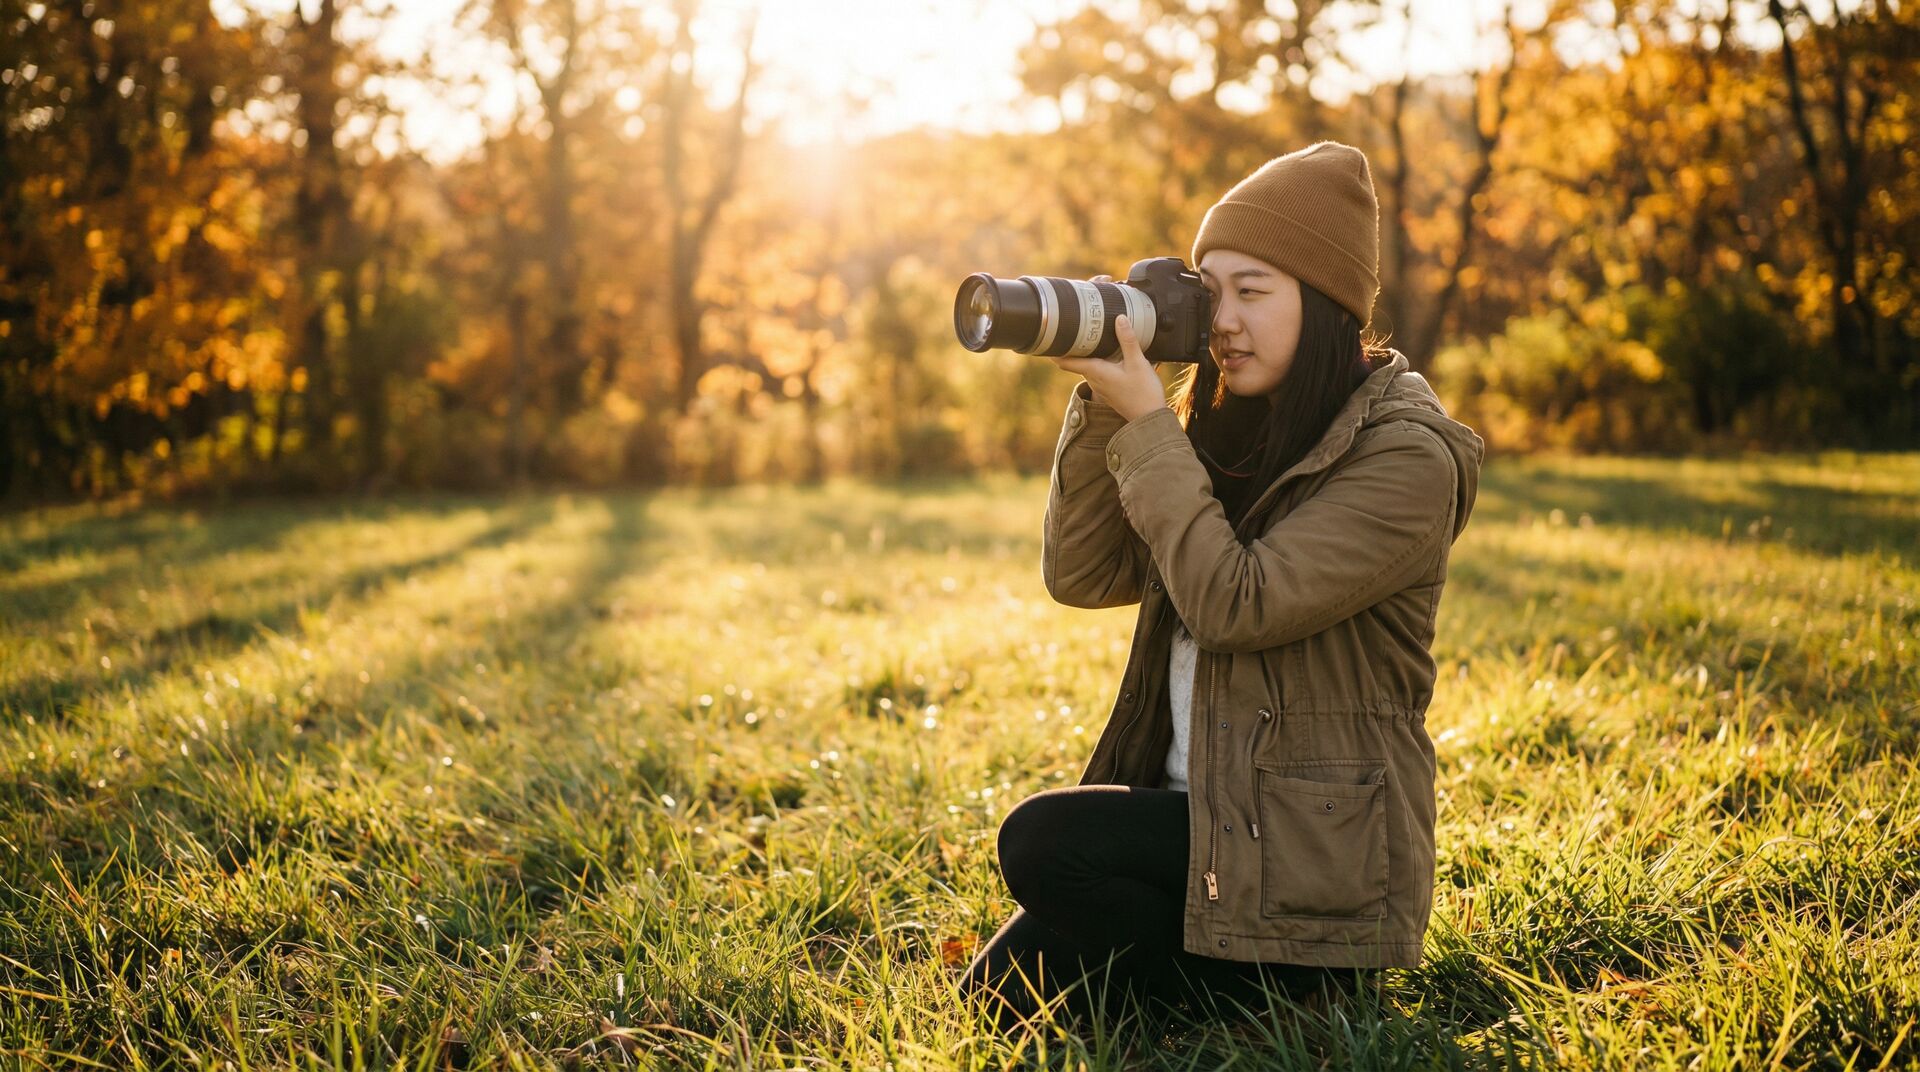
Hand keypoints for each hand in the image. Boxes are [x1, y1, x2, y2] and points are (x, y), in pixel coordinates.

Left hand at [1046, 276, 1169, 423]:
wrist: (1149, 419)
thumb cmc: (1143, 392)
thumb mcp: (1137, 362)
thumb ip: (1128, 340)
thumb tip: (1119, 318)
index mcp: (1095, 371)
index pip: (1065, 362)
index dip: (1054, 350)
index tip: (1049, 337)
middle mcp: (1094, 379)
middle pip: (1075, 361)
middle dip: (1071, 346)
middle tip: (1069, 327)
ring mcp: (1100, 386)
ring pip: (1086, 366)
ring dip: (1085, 352)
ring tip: (1088, 335)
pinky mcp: (1109, 389)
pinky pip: (1097, 371)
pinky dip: (1096, 360)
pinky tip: (1107, 352)